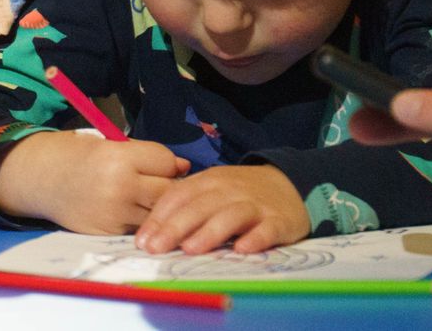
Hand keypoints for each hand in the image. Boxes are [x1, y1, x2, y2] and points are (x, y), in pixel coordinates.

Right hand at [0, 131, 188, 233]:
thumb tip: (183, 167)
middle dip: (168, 186)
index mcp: (118, 157)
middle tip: (157, 183)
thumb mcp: (108, 143)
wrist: (36, 178)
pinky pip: (138, 227)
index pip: (167, 162)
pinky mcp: (108, 232)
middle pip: (168, 191)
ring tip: (143, 197)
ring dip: (156, 207)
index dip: (167, 163)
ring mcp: (114, 213)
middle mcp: (119, 187)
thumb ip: (145, 154)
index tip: (159, 164)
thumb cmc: (74, 155)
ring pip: (157, 213)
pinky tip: (126, 209)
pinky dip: (139, 220)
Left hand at [136, 165, 305, 254]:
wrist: (289, 185)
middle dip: (175, 228)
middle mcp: (229, 190)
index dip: (158, 218)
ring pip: (230, 216)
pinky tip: (242, 249)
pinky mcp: (279, 220)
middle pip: (199, 207)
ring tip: (190, 249)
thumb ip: (185, 208)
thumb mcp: (211, 191)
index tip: (143, 241)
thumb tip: (151, 235)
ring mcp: (254, 205)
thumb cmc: (238, 194)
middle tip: (157, 248)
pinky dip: (255, 239)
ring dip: (209, 233)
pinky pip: (266, 229)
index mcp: (207, 181)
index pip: (178, 197)